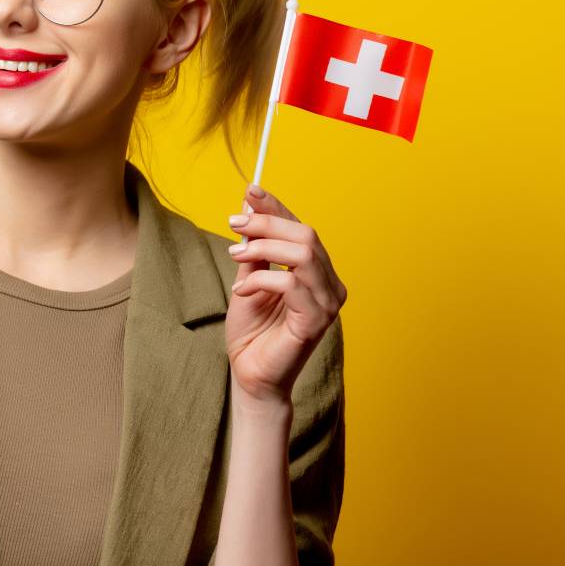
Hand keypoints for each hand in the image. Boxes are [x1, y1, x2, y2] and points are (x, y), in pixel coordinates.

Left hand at [224, 184, 347, 402]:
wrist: (250, 374)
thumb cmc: (252, 332)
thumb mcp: (248, 279)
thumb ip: (254, 248)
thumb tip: (249, 206)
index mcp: (316, 272)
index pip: (301, 228)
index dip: (277, 207)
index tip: (250, 191)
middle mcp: (329, 285)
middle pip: (307, 235)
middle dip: (268, 223)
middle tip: (234, 225)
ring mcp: (328, 303)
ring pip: (304, 254)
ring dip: (264, 247)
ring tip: (235, 255)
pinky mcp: (316, 321)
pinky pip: (292, 284)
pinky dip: (261, 279)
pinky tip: (242, 291)